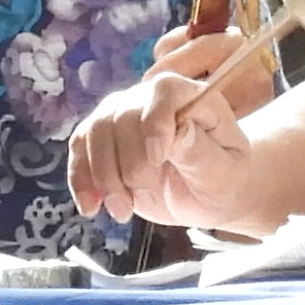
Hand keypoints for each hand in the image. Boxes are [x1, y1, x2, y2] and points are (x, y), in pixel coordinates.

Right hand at [68, 30, 269, 230]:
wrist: (206, 193)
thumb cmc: (223, 179)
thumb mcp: (224, 174)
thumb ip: (204, 154)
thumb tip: (182, 130)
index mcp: (190, 97)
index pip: (164, 92)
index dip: (156, 122)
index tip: (159, 160)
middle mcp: (150, 98)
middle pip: (122, 117)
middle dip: (129, 166)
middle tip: (144, 202)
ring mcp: (122, 115)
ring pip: (95, 133)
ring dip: (103, 177)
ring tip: (122, 212)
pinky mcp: (102, 139)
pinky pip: (80, 149)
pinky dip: (81, 180)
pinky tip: (91, 208)